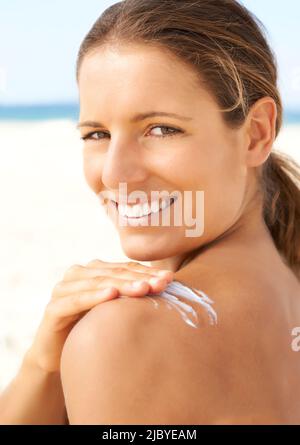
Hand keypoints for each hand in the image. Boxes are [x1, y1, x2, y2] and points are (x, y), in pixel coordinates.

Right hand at [24, 260, 173, 372]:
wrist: (59, 356)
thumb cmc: (92, 329)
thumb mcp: (114, 310)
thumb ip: (131, 294)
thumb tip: (168, 287)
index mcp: (93, 271)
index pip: (124, 268)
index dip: (147, 272)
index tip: (170, 279)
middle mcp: (77, 275)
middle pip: (113, 273)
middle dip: (139, 278)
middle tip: (161, 283)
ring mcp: (62, 289)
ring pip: (97, 282)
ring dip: (122, 284)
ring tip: (144, 288)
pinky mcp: (52, 309)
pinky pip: (76, 300)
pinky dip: (94, 296)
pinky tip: (112, 295)